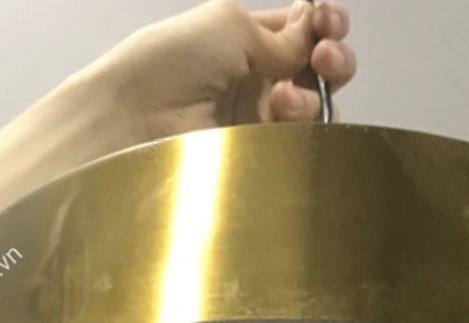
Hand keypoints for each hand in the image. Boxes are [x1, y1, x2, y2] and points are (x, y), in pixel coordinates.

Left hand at [108, 0, 356, 149]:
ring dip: (313, 94)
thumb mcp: (228, 24)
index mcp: (246, 40)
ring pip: (314, 107)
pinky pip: (298, 142)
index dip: (323, 23)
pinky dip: (302, 123)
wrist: (136, 120)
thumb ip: (279, 34)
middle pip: (316, 69)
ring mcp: (258, 120)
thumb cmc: (169, 62)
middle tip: (326, 54)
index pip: (301, 30)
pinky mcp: (258, 154)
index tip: (328, 20)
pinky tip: (283, 111)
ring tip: (286, 96)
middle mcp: (256, 79)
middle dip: (333, 56)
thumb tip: (312, 39)